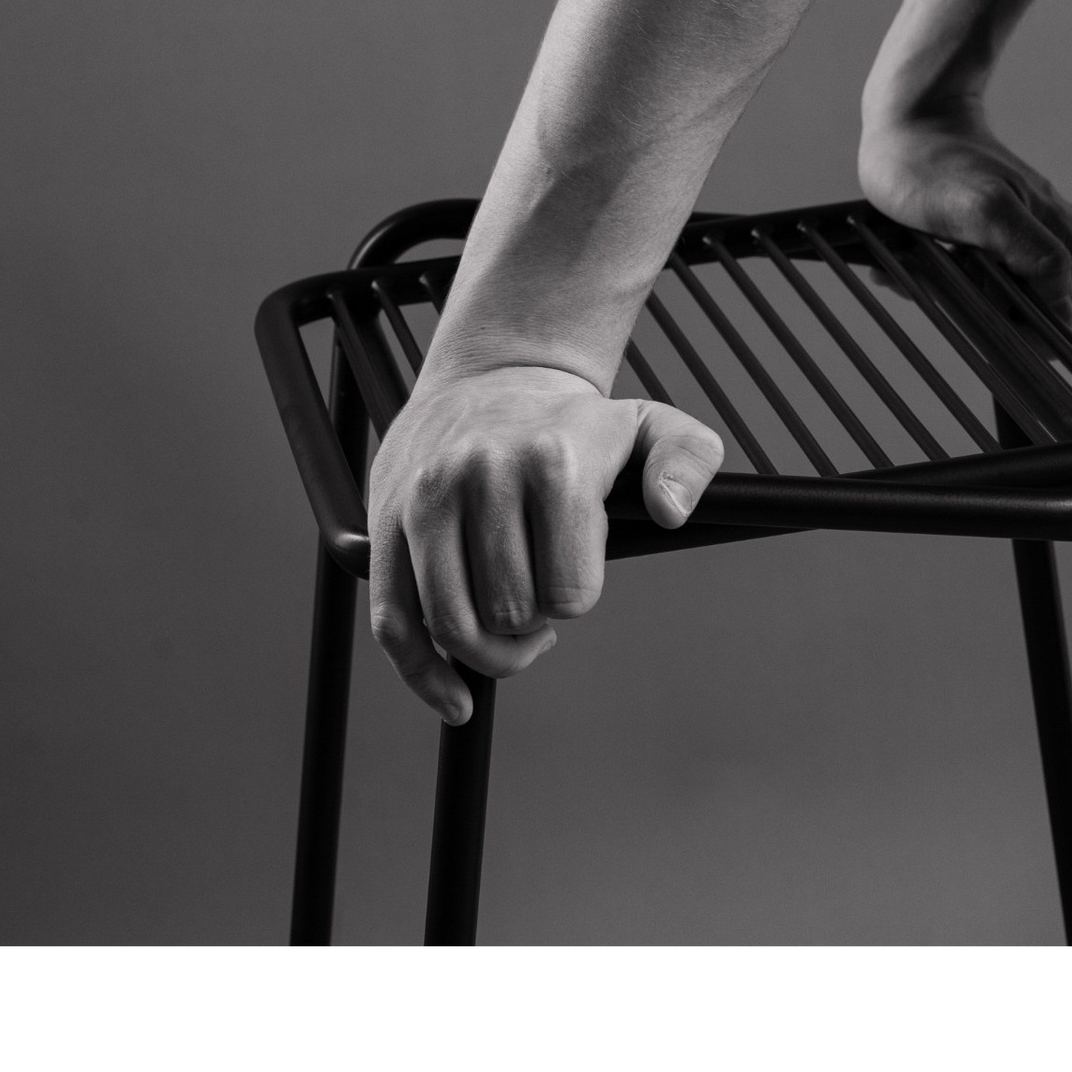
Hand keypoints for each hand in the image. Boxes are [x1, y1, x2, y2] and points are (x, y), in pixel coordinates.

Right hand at [364, 365, 724, 721]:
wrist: (493, 372)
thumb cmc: (573, 419)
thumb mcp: (649, 424)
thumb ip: (686, 459)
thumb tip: (670, 512)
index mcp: (553, 463)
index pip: (569, 594)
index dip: (575, 601)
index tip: (572, 578)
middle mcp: (483, 475)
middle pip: (509, 614)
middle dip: (530, 622)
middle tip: (537, 594)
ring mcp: (427, 498)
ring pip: (452, 625)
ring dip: (484, 646)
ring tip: (504, 619)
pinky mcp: (384, 520)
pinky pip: (392, 621)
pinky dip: (422, 674)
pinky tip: (455, 699)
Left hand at [858, 102, 1071, 325]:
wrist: (907, 117)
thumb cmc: (932, 162)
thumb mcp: (983, 209)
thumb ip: (1033, 253)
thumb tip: (1064, 308)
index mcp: (1063, 238)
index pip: (1056, 318)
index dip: (1010, 325)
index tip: (969, 301)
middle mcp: (1052, 239)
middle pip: (1021, 312)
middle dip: (973, 306)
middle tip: (941, 270)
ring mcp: (1022, 236)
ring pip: (991, 299)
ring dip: (950, 290)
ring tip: (923, 258)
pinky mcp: (993, 235)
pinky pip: (970, 279)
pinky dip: (938, 275)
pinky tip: (915, 252)